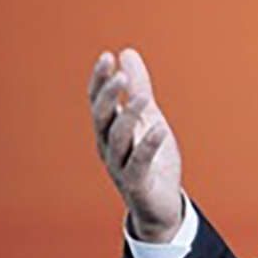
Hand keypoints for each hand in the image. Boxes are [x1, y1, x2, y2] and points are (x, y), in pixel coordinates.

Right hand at [88, 48, 182, 241]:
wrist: (160, 204)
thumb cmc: (152, 159)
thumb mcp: (148, 117)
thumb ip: (139, 87)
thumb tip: (127, 53)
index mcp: (109, 129)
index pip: (97, 101)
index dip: (100, 80)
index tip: (107, 57)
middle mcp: (108, 146)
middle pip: (102, 117)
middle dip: (109, 96)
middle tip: (121, 76)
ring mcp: (120, 166)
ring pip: (118, 139)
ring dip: (128, 116)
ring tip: (142, 97)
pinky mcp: (136, 183)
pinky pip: (138, 163)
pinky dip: (148, 146)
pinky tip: (160, 129)